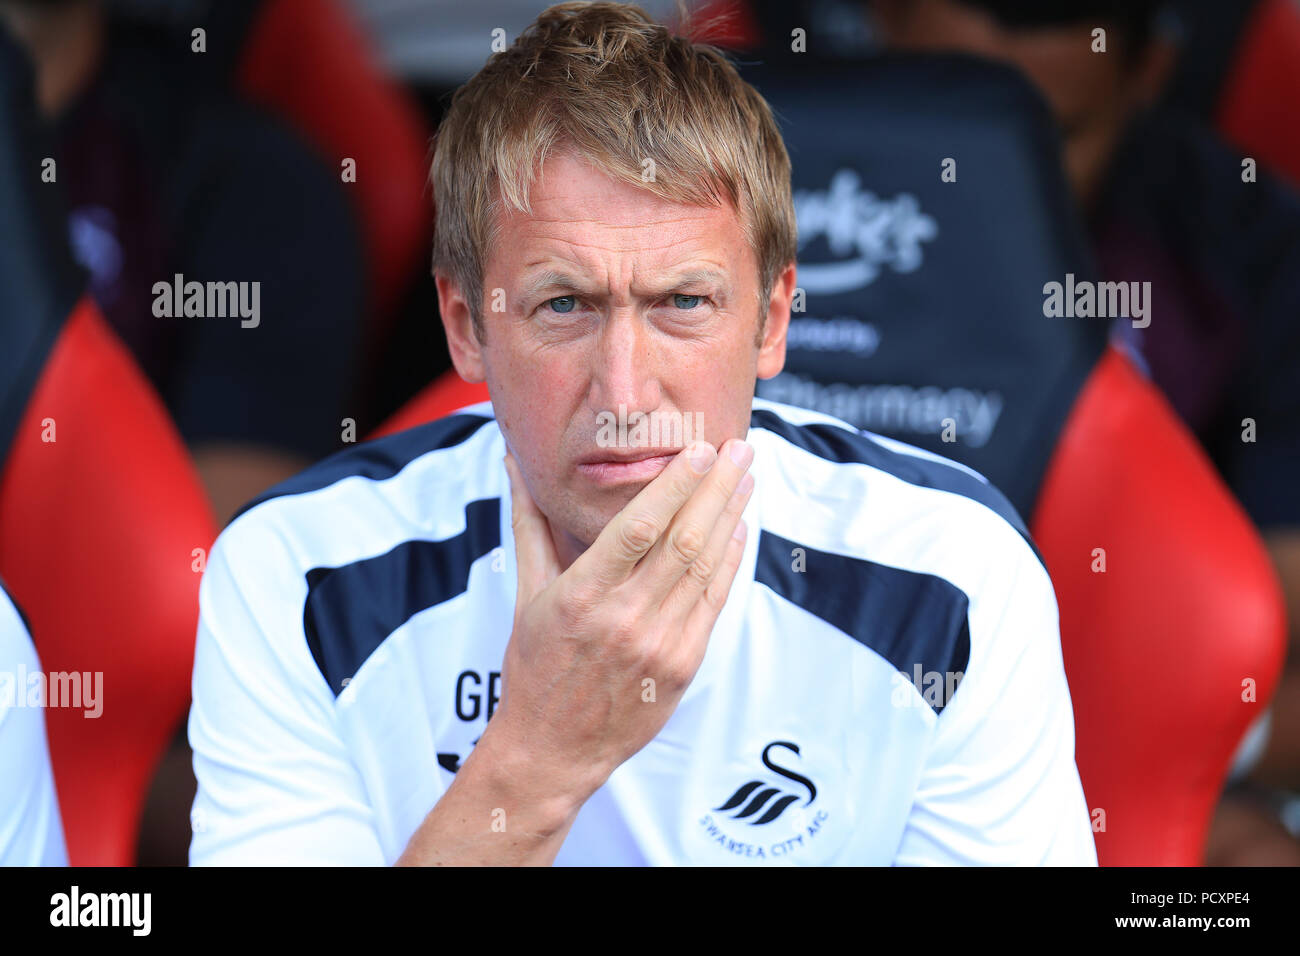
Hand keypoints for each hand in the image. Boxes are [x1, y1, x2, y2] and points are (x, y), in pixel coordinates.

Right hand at [489, 439, 754, 802]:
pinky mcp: (682, 667)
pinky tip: (738, 529)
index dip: (675, 485)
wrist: (552, 748)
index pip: (639, 527)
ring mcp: (658, 645)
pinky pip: (714, 603)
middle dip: (716, 488)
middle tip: (739, 449)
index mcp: (580, 596)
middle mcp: (623, 619)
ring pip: (705, 568)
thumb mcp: (526, 593)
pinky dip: (730, 562)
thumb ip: (529, 522)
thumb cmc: (535, 666)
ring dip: (731, 517)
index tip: (700, 449)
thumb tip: (514, 463)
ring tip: (746, 479)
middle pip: (683, 540)